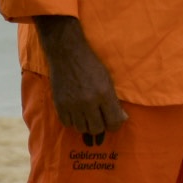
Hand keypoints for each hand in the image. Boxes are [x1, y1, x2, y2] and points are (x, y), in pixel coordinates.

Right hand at [35, 16, 128, 140]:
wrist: (67, 54)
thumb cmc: (91, 65)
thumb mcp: (107, 80)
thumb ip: (113, 101)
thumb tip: (122, 119)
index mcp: (103, 93)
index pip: (113, 122)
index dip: (115, 125)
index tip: (112, 122)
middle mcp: (88, 101)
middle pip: (97, 129)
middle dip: (100, 126)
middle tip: (99, 118)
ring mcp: (72, 104)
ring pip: (82, 128)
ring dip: (86, 124)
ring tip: (86, 114)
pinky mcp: (60, 105)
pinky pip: (67, 124)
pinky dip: (72, 121)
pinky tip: (75, 112)